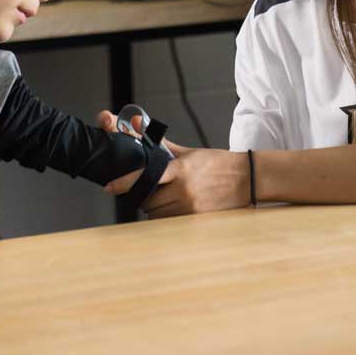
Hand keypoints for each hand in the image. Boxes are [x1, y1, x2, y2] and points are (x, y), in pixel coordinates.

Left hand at [103, 145, 249, 218]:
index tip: (110, 187)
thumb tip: (141, 133)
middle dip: (145, 196)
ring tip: (168, 197)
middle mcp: (183, 189)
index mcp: (180, 168)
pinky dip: (167, 216)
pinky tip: (176, 206)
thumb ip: (165, 149)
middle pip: (148, 200)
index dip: (126, 182)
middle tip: (154, 189)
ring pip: (156, 213)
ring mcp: (189, 206)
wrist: (246, 179)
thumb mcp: (190, 153)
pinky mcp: (196, 218)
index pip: (147, 175)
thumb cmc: (218, 164)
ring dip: (155, 208)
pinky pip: (170, 221)